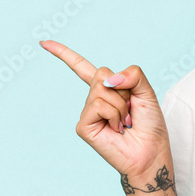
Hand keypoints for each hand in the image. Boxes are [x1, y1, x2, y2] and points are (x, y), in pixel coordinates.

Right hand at [39, 39, 169, 177]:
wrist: (150, 152)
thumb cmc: (149, 125)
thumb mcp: (146, 92)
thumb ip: (132, 75)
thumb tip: (108, 79)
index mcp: (106, 89)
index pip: (81, 68)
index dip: (64, 54)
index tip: (44, 42)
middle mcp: (93, 100)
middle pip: (102, 73)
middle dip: (123, 90)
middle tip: (130, 111)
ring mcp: (87, 113)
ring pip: (102, 90)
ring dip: (121, 105)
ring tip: (125, 122)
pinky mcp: (84, 126)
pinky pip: (99, 105)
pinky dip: (113, 115)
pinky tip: (117, 129)